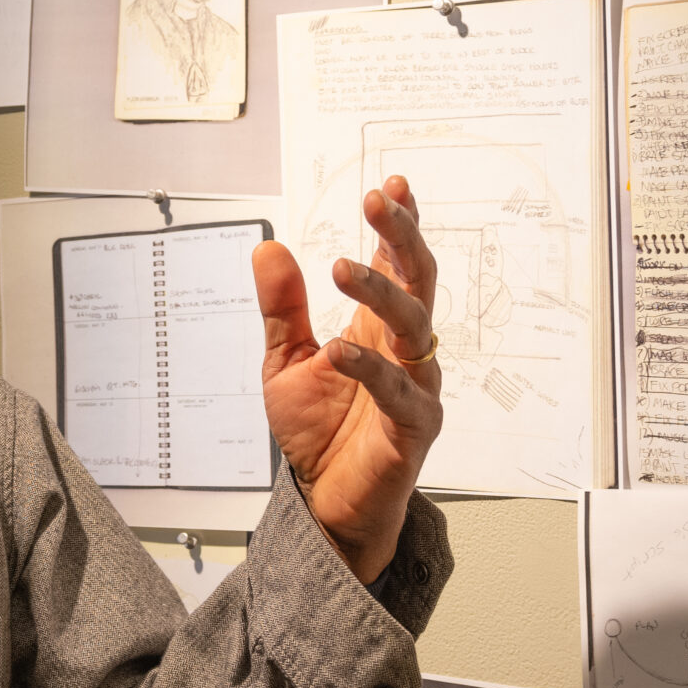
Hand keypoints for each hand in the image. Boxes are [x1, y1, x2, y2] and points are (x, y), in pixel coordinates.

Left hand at [252, 176, 442, 582]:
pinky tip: (339, 349)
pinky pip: (398, 391)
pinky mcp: (413, 427)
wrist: (326, 502)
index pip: (397, 263)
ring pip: (414, 325)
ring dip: (381, 292)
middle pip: (419, 279)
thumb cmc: (318, 431)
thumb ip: (281, 308)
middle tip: (379, 201)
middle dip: (401, 236)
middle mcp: (405, 349)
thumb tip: (268, 248)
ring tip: (341, 267)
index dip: (399, 224)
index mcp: (378, 326)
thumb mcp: (284, 361)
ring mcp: (415, 385)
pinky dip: (369, 368)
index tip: (391, 184)